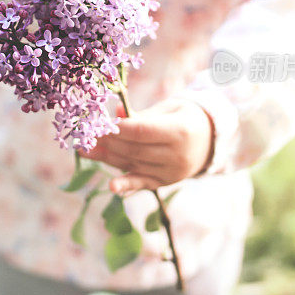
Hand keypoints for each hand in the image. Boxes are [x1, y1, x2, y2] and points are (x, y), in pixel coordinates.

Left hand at [82, 98, 213, 193]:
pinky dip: (126, 185)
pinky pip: (142, 184)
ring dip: (106, 158)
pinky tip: (111, 185)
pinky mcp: (165, 183)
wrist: (209, 141)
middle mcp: (177, 155)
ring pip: (133, 165)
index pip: (141, 131)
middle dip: (107, 142)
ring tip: (85, 149)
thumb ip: (141, 114)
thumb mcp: (168, 109)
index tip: (97, 123)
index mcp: (180, 131)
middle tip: (85, 135)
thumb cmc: (183, 118)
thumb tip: (115, 112)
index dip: (117, 128)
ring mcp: (172, 172)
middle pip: (134, 150)